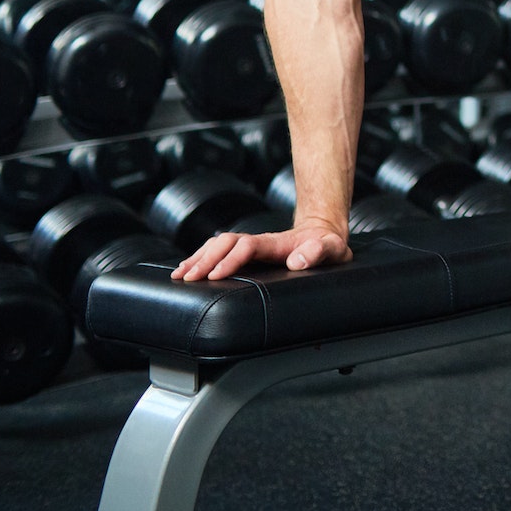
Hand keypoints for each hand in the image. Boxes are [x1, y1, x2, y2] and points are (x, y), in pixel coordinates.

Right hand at [172, 223, 350, 281]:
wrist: (324, 231)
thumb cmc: (328, 244)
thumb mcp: (332, 249)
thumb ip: (317, 252)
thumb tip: (297, 261)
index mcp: (276, 243)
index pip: (247, 247)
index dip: (230, 260)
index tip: (215, 276)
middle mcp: (259, 241)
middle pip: (225, 244)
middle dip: (205, 260)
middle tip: (187, 278)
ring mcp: (252, 244)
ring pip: (218, 245)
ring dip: (198, 257)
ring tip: (179, 274)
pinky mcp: (248, 250)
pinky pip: (220, 250)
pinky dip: (201, 257)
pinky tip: (189, 268)